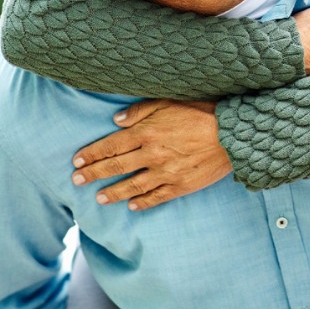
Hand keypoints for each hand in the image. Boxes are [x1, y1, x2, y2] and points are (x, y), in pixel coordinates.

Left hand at [70, 100, 230, 210]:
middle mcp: (152, 154)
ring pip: (133, 186)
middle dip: (94, 173)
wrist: (233, 134)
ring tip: (98, 198)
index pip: (111, 145)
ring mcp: (166, 172)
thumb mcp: (167, 102)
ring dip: (113, 192)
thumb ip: (140, 111)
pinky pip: (157, 197)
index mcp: (146, 132)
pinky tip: (131, 206)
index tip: (77, 160)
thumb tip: (116, 121)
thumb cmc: (201, 111)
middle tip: (76, 180)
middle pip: (116, 166)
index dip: (92, 153)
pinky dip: (143, 202)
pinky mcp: (181, 185)